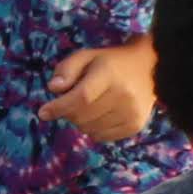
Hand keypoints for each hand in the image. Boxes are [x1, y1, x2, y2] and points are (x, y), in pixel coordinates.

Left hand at [40, 36, 158, 142]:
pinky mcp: (135, 126)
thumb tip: (53, 88)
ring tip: (90, 106)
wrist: (149, 68)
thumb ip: (66, 69)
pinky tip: (100, 114)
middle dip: (68, 112)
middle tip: (71, 102)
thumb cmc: (111, 62)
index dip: (59, 107)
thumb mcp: (86, 56)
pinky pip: (100, 137)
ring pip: (89, 129)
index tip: (43, 112)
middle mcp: (124, 95)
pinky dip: (93, 129)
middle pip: (82, 116)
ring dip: (80, 121)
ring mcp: (131, 112)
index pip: (81, 97)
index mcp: (109, 73)